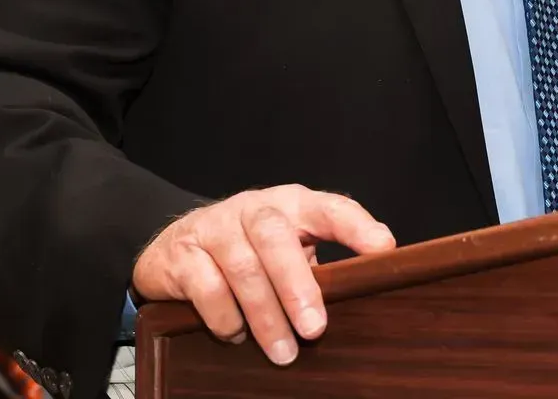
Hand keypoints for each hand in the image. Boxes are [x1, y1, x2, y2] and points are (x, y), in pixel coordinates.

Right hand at [131, 186, 394, 364]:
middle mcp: (253, 208)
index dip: (356, 225)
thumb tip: (359, 303)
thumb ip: (316, 267)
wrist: (175, 246)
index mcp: (290, 205)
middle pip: (276, 237)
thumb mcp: (286, 250)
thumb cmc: (248, 252)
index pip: (328, 207)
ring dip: (265, 315)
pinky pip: (206, 287)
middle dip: (297, 285)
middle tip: (315, 329)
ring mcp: (214, 227)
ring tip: (283, 352)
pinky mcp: (182, 253)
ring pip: (243, 267)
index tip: (383, 249)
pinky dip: (225, 317)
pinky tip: (236, 335)